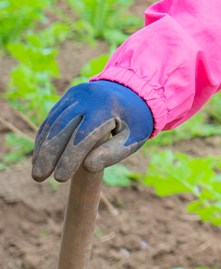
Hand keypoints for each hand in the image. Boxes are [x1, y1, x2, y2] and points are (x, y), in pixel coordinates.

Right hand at [31, 81, 153, 182]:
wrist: (136, 89)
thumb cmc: (135, 119)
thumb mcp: (134, 137)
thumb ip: (113, 152)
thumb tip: (88, 167)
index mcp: (108, 107)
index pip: (84, 135)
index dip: (70, 158)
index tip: (60, 178)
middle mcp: (90, 96)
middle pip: (63, 127)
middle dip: (49, 154)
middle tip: (39, 177)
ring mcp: (78, 93)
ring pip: (54, 122)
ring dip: (42, 147)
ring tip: (37, 170)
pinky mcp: (71, 95)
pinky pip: (54, 116)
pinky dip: (45, 135)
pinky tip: (39, 153)